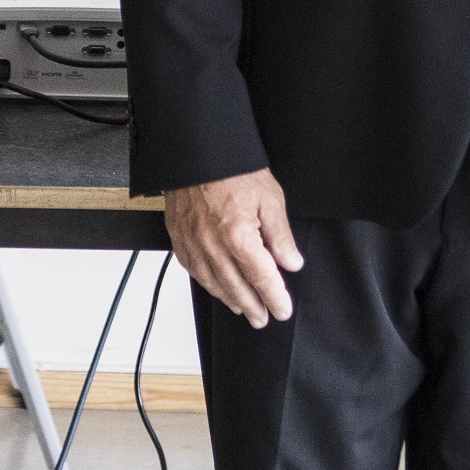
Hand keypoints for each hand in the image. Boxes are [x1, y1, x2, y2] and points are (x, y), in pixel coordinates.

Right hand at [163, 169, 300, 329]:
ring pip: (213, 283)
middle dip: (254, 307)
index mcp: (239, 236)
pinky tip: (216, 287)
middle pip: (237, 288)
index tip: (282, 310)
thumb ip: (281, 235)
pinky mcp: (179, 238)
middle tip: (263, 318)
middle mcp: (213, 245)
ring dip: (230, 299)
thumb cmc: (232, 170)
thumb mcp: (270, 198)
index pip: (262, 278)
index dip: (275, 298)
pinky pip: (193, 270)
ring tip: (243, 308)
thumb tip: (291, 262)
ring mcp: (193, 243)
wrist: (197, 151)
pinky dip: (207, 283)